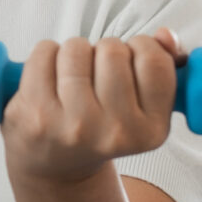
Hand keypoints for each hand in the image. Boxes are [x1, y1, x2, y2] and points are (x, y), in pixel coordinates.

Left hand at [0, 32, 186, 183]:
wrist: (54, 166)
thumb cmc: (100, 125)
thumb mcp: (141, 105)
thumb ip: (163, 64)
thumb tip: (164, 35)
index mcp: (150, 131)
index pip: (154, 62)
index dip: (142, 47)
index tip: (131, 60)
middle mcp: (115, 133)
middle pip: (113, 50)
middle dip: (104, 50)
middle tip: (97, 74)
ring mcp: (73, 125)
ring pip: (77, 47)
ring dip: (75, 52)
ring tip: (72, 77)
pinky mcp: (37, 114)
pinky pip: (44, 52)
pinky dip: (46, 54)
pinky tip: (48, 78)